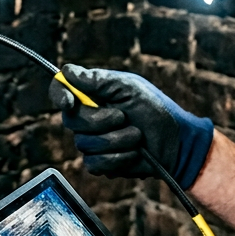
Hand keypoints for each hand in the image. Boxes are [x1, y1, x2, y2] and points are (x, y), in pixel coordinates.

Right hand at [50, 65, 213, 189]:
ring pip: (84, 143)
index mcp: (93, 94)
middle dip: (99, 120)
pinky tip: (133, 153)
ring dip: (115, 140)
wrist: (176, 144)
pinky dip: (117, 158)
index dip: (58, 94)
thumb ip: (98, 81)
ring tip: (136, 136)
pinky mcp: (101, 163)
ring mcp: (93, 141)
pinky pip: (94, 163)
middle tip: (124, 117)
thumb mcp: (130, 88)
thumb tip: (68, 72)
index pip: (62, 90)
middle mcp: (88, 116)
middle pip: (71, 120)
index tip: (69, 101)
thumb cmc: (157, 111)